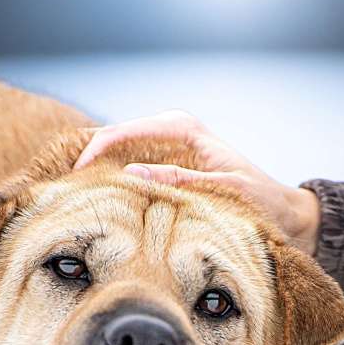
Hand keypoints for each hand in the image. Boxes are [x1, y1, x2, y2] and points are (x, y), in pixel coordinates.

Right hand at [74, 110, 320, 254]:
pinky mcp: (163, 169)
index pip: (123, 132)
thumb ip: (181, 181)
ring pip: (114, 156)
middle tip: (60, 190)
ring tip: (68, 198)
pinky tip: (93, 203)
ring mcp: (164, 149)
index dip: (94, 152)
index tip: (74, 178)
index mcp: (183, 129)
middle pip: (112, 140)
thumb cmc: (260, 202)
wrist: (283, 215)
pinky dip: (108, 184)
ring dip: (93, 175)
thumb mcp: (224, 191)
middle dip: (85, 162)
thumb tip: (133, 173)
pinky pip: (126, 170)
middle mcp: (170, 132)